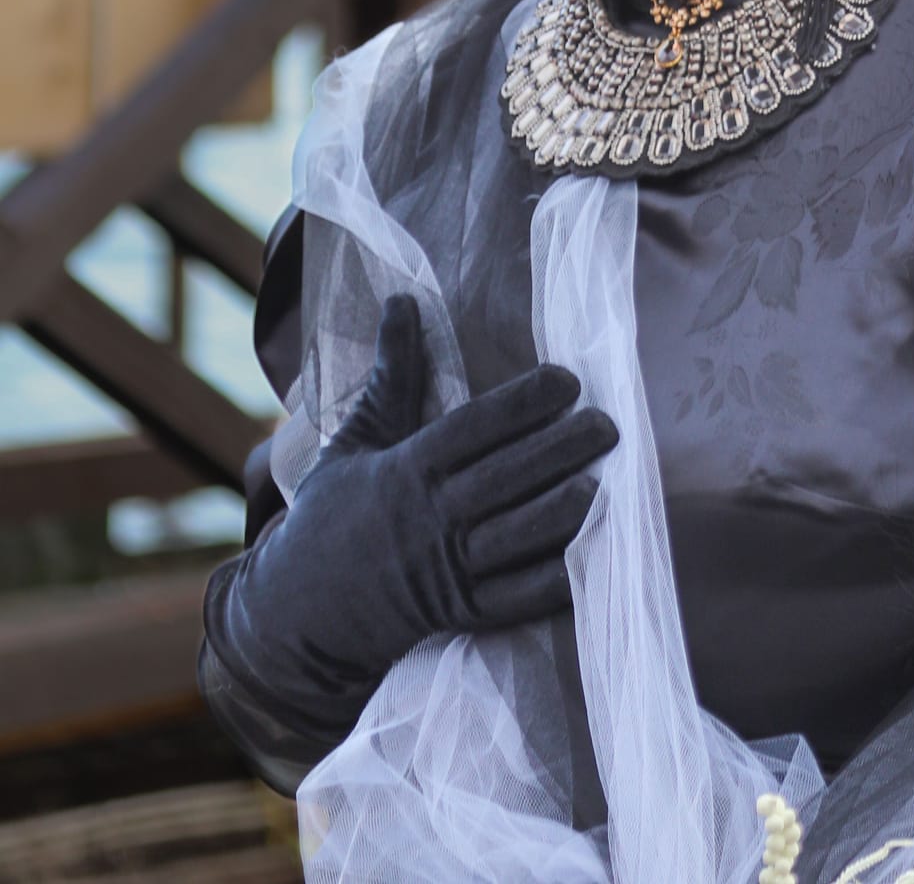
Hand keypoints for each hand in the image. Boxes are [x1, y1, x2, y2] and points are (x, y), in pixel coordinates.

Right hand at [205, 294, 617, 740]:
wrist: (297, 621)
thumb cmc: (328, 521)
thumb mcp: (353, 442)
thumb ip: (391, 375)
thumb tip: (402, 300)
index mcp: (405, 472)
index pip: (474, 429)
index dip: (524, 403)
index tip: (567, 379)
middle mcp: (431, 520)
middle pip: (507, 479)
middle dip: (562, 450)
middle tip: (609, 424)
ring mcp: (448, 574)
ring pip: (519, 540)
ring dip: (565, 512)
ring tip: (607, 482)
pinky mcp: (463, 615)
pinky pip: (517, 599)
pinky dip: (556, 581)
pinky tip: (593, 555)